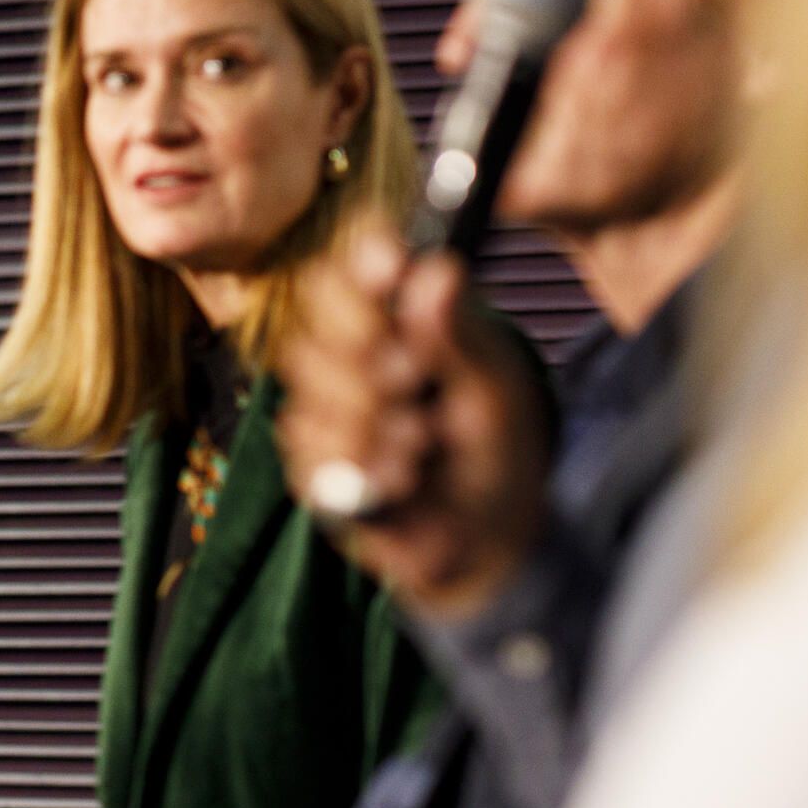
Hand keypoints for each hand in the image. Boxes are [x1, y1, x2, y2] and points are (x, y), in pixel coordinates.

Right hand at [278, 216, 552, 621]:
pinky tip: (403, 481)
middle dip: (366, 355)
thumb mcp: (493, 391)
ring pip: (312, 393)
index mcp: (399, 324)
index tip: (389, 267)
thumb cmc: (497, 454)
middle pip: (316, 325)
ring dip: (375, 423)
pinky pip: (312, 450)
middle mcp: (352, 357)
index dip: (360, 268)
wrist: (486, 541)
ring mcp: (325, 411)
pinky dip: (365, 466)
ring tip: (424, 446)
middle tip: (415, 380)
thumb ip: (458, 336)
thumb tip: (436, 269)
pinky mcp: (311, 463)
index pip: (352, 274)